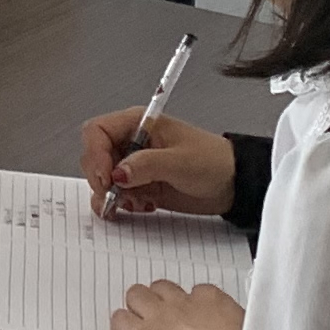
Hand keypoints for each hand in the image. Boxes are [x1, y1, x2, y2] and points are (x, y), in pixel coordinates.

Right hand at [84, 106, 237, 218]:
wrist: (234, 184)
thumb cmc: (214, 161)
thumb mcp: (179, 161)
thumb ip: (146, 165)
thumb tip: (117, 173)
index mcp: (138, 123)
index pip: (97, 132)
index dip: (95, 155)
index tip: (107, 178)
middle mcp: (132, 142)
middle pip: (95, 156)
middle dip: (101, 178)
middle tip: (114, 195)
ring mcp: (135, 164)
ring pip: (104, 178)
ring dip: (111, 195)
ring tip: (131, 203)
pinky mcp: (141, 184)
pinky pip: (117, 194)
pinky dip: (122, 204)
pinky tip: (141, 206)